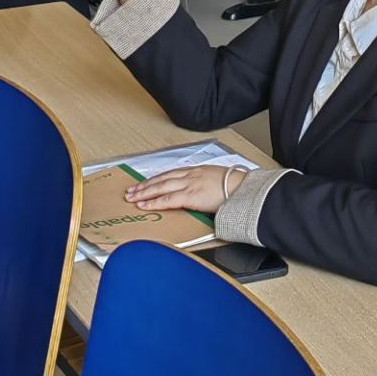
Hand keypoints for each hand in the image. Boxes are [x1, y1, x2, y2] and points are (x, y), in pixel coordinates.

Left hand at [124, 165, 245, 215]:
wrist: (245, 189)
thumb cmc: (237, 188)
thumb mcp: (218, 181)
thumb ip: (205, 186)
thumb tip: (200, 195)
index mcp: (197, 171)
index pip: (170, 174)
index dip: (156, 179)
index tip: (145, 183)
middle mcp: (191, 175)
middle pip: (161, 179)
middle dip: (144, 185)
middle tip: (131, 190)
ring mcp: (190, 184)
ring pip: (161, 187)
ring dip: (144, 193)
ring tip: (132, 197)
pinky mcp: (191, 196)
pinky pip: (168, 199)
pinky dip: (154, 202)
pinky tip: (144, 205)